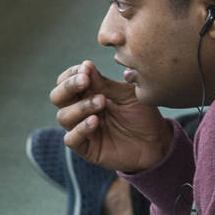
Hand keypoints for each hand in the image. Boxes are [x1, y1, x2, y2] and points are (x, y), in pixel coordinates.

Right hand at [51, 61, 170, 175]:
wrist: (156, 141)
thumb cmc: (141, 114)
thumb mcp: (127, 95)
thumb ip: (106, 84)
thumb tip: (86, 66)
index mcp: (88, 94)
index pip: (66, 81)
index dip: (72, 73)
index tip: (86, 67)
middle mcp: (80, 111)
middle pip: (57, 97)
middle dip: (69, 87)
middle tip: (85, 80)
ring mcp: (81, 129)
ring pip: (63, 116)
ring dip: (80, 106)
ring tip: (101, 101)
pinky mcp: (86, 148)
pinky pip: (71, 139)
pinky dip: (81, 129)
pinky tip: (95, 121)